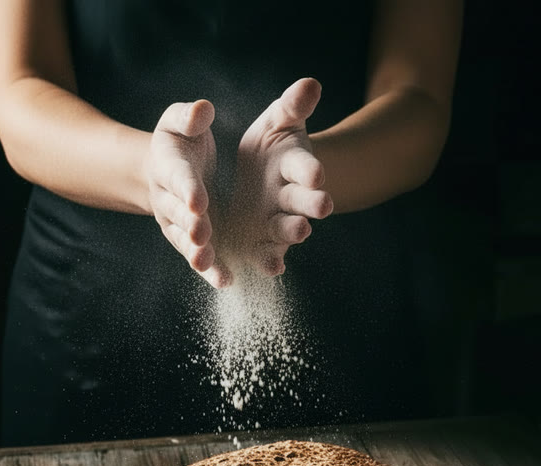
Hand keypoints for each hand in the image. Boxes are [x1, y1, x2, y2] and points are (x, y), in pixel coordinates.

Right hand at [147, 100, 230, 286]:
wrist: (162, 171)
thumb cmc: (177, 142)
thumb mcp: (179, 122)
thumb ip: (189, 117)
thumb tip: (203, 110)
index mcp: (169, 168)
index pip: (179, 179)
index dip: (187, 189)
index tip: (197, 199)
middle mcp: (169, 201)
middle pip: (179, 215)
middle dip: (191, 225)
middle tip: (202, 234)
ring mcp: (177, 225)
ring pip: (186, 242)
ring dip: (197, 254)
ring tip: (208, 264)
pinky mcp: (191, 241)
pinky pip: (198, 258)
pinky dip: (210, 271)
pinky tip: (225, 282)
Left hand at [222, 78, 332, 277]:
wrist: (255, 180)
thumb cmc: (271, 146)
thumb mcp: (278, 121)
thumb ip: (292, 107)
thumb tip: (310, 84)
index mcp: (294, 167)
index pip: (305, 167)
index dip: (310, 170)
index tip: (317, 172)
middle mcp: (290, 197)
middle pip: (303, 201)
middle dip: (313, 204)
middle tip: (323, 205)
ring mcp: (277, 222)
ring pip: (288, 229)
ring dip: (294, 232)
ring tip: (301, 231)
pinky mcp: (261, 242)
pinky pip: (267, 254)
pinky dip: (270, 262)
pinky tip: (273, 269)